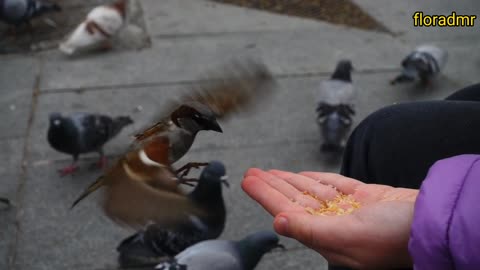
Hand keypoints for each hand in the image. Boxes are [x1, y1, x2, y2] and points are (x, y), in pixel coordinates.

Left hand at [242, 169, 417, 268]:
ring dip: (288, 180)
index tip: (248, 181)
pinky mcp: (363, 196)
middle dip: (271, 186)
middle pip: (294, 200)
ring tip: (268, 172)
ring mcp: (349, 209)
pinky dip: (315, 179)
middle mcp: (334, 223)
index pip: (287, 212)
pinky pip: (332, 185)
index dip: (266, 196)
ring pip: (310, 191)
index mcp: (327, 236)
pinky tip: (300, 176)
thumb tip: (277, 222)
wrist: (433, 221)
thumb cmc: (395, 235)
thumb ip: (310, 230)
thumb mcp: (349, 235)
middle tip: (251, 172)